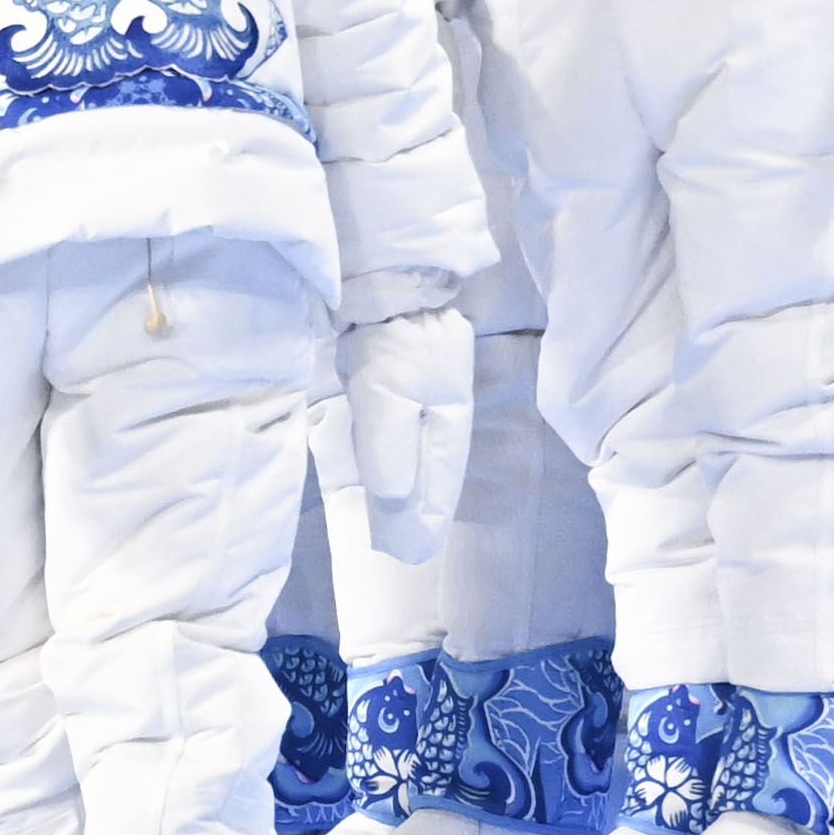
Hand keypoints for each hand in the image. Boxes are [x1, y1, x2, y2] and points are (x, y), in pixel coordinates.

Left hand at [321, 304, 474, 563]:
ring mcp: (425, 396)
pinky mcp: (403, 380)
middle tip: (404, 550)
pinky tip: (391, 468)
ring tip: (399, 522)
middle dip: (420, 511)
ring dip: (410, 488)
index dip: (423, 521)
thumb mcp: (386, 398)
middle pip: (434, 474)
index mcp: (447, 423)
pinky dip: (399, 459)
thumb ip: (391, 454)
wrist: (388, 280)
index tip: (410, 554)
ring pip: (420, 455)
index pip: (437, 485)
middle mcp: (442, 415)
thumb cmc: (389, 340)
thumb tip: (398, 509)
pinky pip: (405, 434)